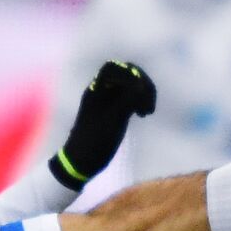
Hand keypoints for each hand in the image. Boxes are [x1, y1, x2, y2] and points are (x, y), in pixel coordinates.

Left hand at [49, 61, 156, 189]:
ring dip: (143, 94)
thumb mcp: (113, 120)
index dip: (131, 74)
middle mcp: (102, 92)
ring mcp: (109, 102)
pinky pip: (130, 98)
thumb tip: (142, 85)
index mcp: (96, 89)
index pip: (114, 68)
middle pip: (125, 74)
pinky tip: (144, 114)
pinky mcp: (115, 112)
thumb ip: (127, 99)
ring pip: (130, 87)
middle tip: (149, 103)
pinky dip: (140, 102)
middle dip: (141, 84)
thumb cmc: (95, 140)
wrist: (81, 162)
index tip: (140, 92)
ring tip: (148, 111)